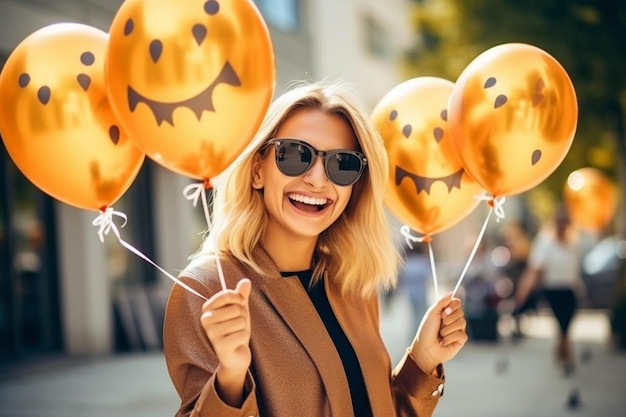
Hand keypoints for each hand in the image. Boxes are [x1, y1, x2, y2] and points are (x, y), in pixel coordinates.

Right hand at [200, 278, 251, 405]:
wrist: (235, 355)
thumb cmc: (235, 329)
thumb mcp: (239, 310)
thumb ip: (241, 295)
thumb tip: (246, 281)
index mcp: (207, 309)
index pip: (227, 294)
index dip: (239, 300)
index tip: (238, 308)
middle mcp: (206, 320)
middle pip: (237, 308)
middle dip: (244, 316)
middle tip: (238, 326)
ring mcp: (212, 334)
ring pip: (241, 321)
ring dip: (244, 328)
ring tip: (237, 334)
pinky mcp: (220, 347)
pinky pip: (242, 334)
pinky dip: (245, 338)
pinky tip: (237, 343)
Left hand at [410, 293, 467, 373]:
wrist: (425, 348)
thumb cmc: (426, 331)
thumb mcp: (432, 313)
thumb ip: (442, 302)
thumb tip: (452, 292)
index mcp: (446, 312)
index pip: (457, 302)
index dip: (452, 306)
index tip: (443, 312)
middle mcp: (454, 319)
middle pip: (460, 312)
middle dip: (448, 319)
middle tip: (440, 325)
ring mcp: (458, 329)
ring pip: (462, 323)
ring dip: (447, 329)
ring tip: (440, 335)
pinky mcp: (461, 340)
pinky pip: (461, 334)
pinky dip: (449, 338)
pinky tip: (443, 342)